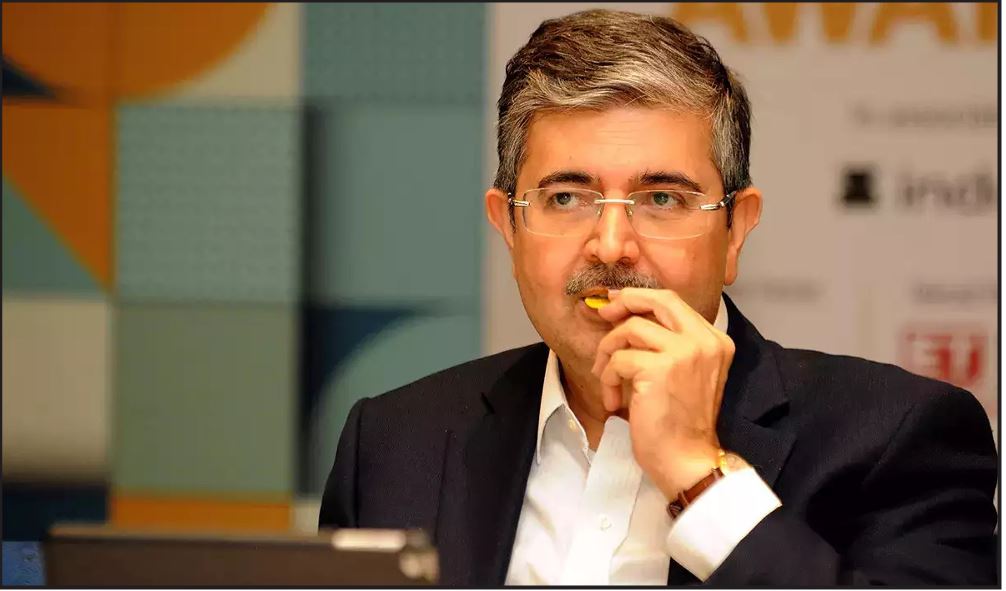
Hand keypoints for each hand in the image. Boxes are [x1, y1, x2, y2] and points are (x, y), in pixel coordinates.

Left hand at [590, 287, 735, 498]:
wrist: (687, 461)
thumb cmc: (680, 424)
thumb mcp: (685, 374)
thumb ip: (668, 344)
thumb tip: (629, 318)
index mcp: (714, 340)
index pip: (673, 302)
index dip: (641, 298)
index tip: (619, 305)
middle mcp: (704, 341)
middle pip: (658, 300)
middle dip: (625, 301)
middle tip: (604, 314)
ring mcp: (684, 353)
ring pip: (630, 329)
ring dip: (609, 353)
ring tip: (608, 378)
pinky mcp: (659, 369)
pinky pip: (618, 360)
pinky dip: (607, 378)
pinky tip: (613, 400)